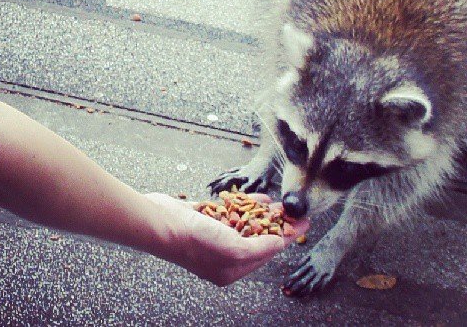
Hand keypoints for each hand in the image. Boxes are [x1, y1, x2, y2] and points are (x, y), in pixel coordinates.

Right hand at [144, 192, 308, 285]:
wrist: (160, 223)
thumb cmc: (194, 241)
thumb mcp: (234, 249)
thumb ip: (259, 248)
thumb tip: (279, 243)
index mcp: (231, 270)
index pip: (267, 252)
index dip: (288, 237)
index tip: (306, 224)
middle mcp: (223, 255)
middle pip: (258, 237)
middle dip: (278, 224)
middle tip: (296, 211)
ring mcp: (213, 236)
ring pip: (246, 223)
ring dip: (264, 213)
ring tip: (281, 204)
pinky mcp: (205, 219)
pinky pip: (231, 211)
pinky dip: (246, 203)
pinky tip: (259, 197)